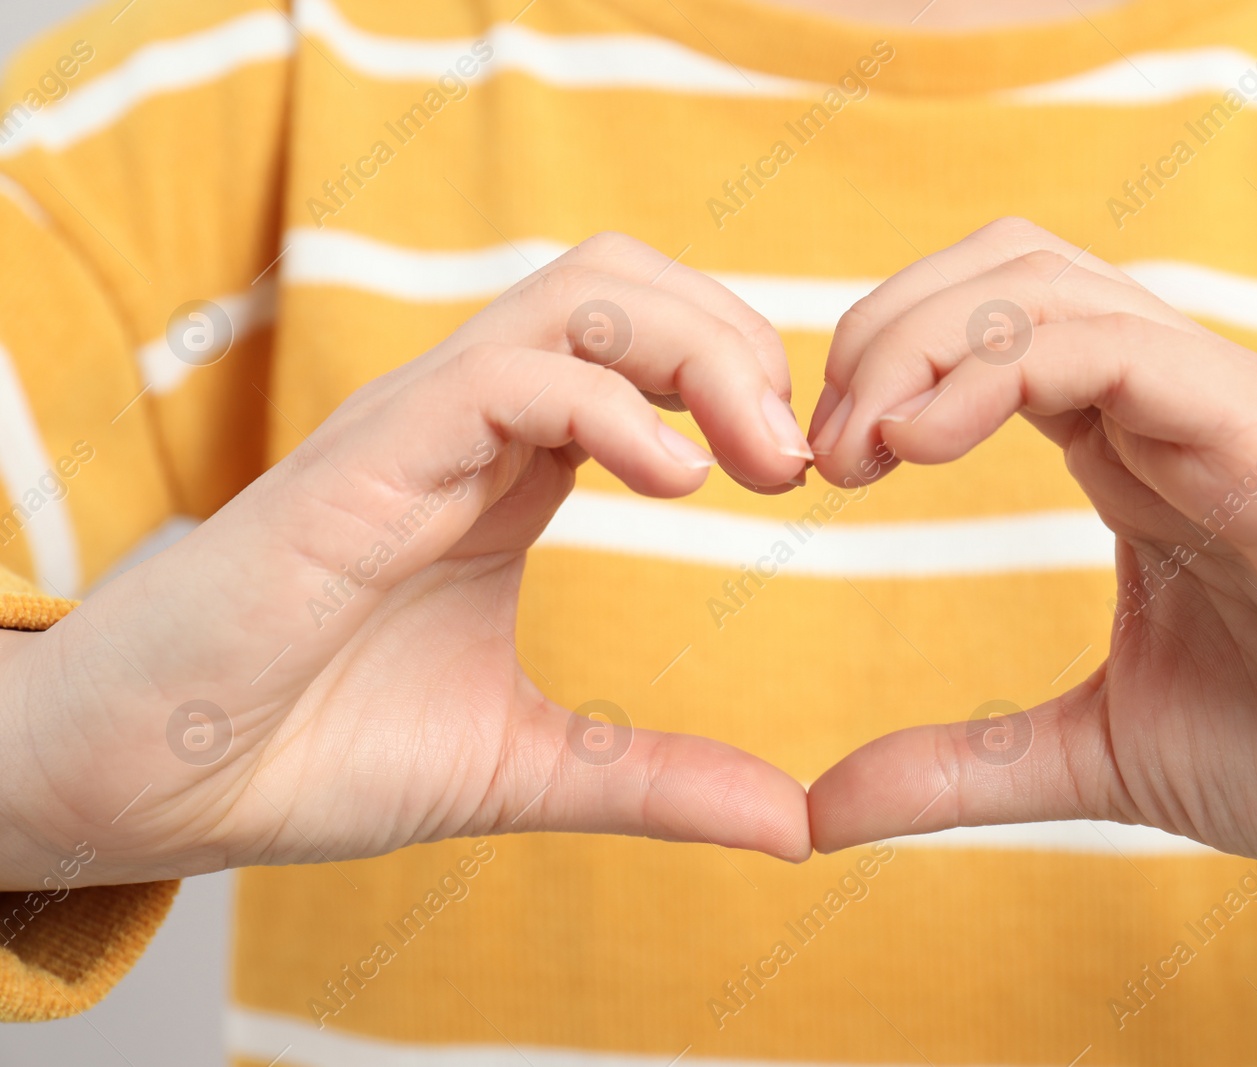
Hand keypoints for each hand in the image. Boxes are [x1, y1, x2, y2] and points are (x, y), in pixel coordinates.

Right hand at [0, 233, 815, 888]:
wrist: (156, 785)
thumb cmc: (315, 751)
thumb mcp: (528, 764)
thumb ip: (658, 781)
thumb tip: (794, 826)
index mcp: (512, 468)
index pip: (648, 347)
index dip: (743, 383)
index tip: (797, 479)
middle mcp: (472, 424)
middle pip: (629, 283)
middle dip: (740, 340)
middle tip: (794, 459)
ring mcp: (419, 428)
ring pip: (582, 293)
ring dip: (700, 349)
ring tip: (756, 459)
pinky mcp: (368, 459)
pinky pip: (507, 373)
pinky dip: (612, 404)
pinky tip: (673, 483)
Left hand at [805, 218, 1256, 893]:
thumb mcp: (1096, 756)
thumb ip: (961, 768)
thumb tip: (821, 810)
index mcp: (1127, 451)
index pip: (983, 333)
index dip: (880, 371)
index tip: (821, 469)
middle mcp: (1165, 405)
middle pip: (999, 267)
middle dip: (882, 327)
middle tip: (819, 443)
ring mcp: (1217, 407)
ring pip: (1043, 281)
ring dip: (918, 338)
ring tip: (857, 444)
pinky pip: (1115, 346)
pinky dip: (995, 366)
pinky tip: (923, 442)